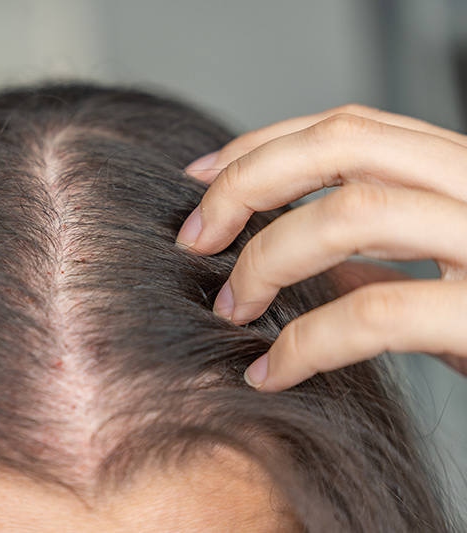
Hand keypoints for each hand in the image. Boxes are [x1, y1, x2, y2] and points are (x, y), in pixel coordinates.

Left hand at [176, 104, 466, 391]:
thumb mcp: (451, 276)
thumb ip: (385, 256)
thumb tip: (301, 256)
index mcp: (465, 172)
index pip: (349, 127)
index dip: (264, 145)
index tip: (202, 178)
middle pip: (342, 144)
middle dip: (248, 183)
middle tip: (196, 236)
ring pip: (352, 213)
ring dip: (267, 259)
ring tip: (229, 306)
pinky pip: (376, 313)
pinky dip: (304, 343)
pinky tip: (270, 370)